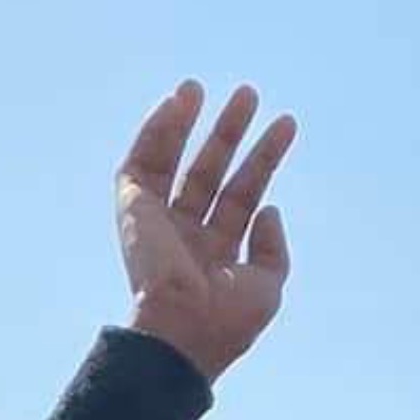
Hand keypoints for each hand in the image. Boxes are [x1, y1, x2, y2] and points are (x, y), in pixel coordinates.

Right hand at [118, 80, 297, 385]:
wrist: (180, 332)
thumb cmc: (224, 322)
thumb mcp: (267, 287)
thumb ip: (273, 250)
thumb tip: (268, 208)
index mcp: (215, 256)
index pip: (242, 196)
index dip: (264, 159)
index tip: (286, 124)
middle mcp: (185, 237)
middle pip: (210, 173)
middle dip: (229, 133)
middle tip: (249, 94)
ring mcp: (158, 223)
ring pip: (173, 163)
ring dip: (189, 123)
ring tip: (204, 86)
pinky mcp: (133, 212)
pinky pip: (140, 164)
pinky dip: (154, 132)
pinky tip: (176, 103)